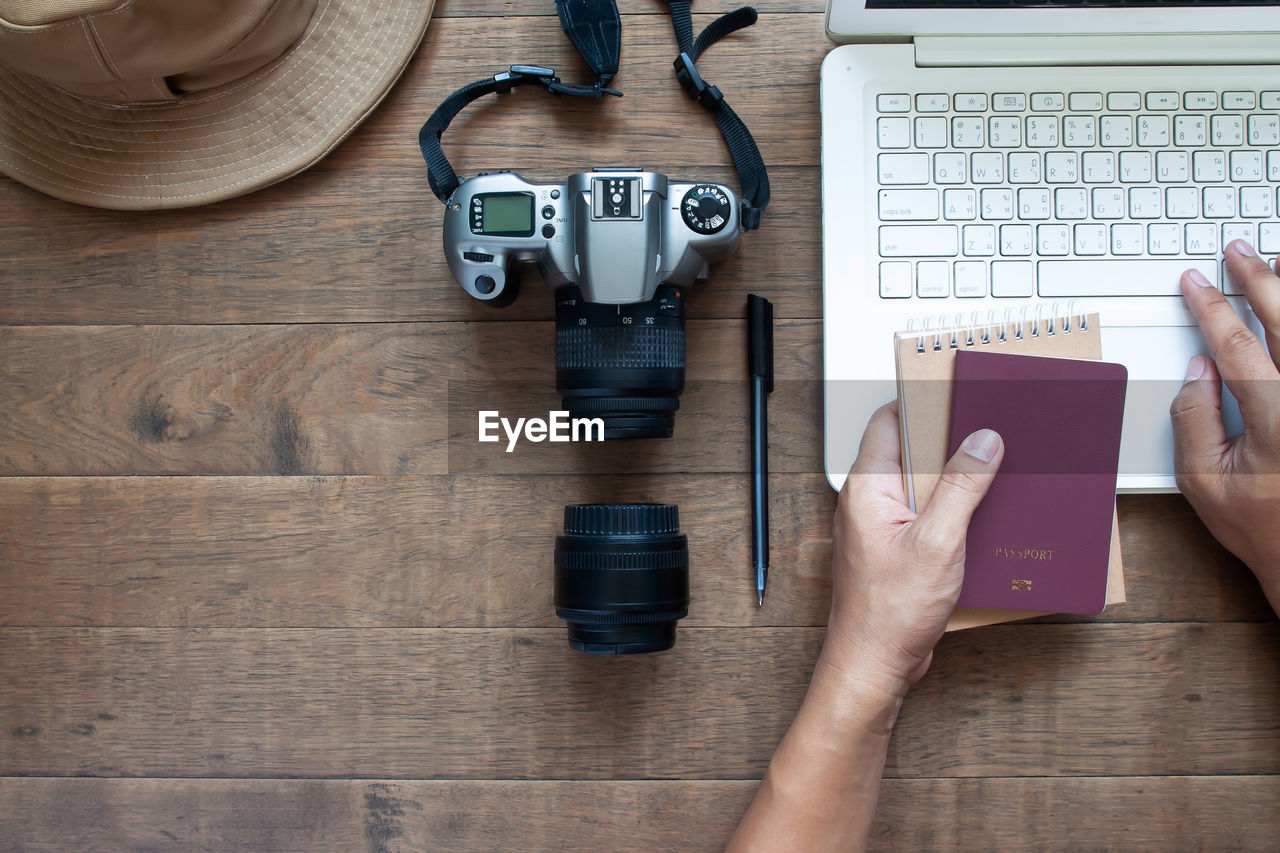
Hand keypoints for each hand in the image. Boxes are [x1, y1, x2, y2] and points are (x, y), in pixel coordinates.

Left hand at [826, 401, 1003, 693]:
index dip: (923, 402)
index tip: (959, 391)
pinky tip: (985, 515)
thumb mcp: (938, 542)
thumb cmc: (888, 614)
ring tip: (998, 469)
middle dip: (950, 440)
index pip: (889, 423)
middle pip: (911, 452)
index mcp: (868, 488)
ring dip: (958, 480)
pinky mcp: (898, 550)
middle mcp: (869, 502)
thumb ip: (962, 487)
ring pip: (924, 486)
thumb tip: (982, 441)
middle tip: (991, 428)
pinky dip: (955, 511)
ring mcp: (883, 526)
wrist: (873, 665)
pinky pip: (929, 516)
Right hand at [1173, 240, 1279, 611]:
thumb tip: (1196, 371)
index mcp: (1276, 420)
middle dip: (1258, 278)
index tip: (1195, 283)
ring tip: (1274, 266)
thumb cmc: (1262, 526)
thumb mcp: (1202, 481)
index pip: (1238, 344)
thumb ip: (1192, 419)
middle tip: (1239, 253)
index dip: (1211, 307)